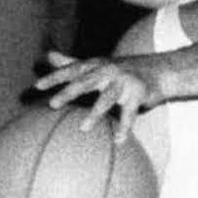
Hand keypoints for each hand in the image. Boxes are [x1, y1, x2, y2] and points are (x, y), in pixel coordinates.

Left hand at [37, 51, 159, 142]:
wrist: (160, 70)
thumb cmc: (120, 70)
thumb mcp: (95, 65)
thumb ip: (70, 63)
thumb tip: (47, 56)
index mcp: (94, 65)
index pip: (71, 70)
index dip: (54, 77)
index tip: (37, 87)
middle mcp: (108, 71)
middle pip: (85, 82)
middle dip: (69, 92)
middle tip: (52, 104)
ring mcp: (124, 81)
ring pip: (107, 98)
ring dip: (95, 113)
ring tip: (83, 129)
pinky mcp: (139, 93)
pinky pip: (130, 113)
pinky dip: (124, 127)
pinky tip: (118, 141)